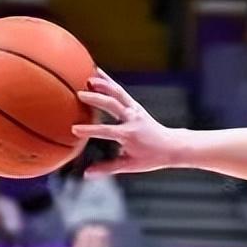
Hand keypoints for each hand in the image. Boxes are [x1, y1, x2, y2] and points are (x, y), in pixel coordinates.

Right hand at [72, 69, 188, 175]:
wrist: (172, 146)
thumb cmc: (151, 157)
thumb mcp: (130, 165)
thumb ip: (108, 168)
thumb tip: (87, 174)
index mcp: (129, 135)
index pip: (106, 131)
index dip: (90, 130)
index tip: (74, 129)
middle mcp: (132, 119)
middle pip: (112, 106)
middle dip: (96, 99)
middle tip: (79, 95)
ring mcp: (134, 110)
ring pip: (118, 93)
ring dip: (103, 84)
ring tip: (88, 77)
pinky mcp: (134, 105)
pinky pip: (120, 91)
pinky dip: (109, 81)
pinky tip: (97, 72)